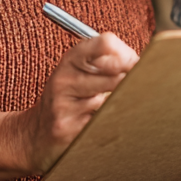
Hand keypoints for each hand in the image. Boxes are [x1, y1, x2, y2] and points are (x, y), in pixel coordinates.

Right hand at [16, 33, 138, 174]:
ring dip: (123, 106)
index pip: (106, 43)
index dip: (128, 55)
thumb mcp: (80, 73)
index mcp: (71, 59)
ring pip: (113, 101)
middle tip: (137, 91)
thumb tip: (147, 63)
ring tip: (119, 110)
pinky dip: (112, 124)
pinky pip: (103, 123)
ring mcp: (65, 105)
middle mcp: (65, 78)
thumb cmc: (68, 102)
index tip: (136, 67)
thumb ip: (110, 63)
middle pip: (116, 74)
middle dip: (132, 83)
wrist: (33, 137)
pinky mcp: (67, 130)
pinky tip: (107, 126)